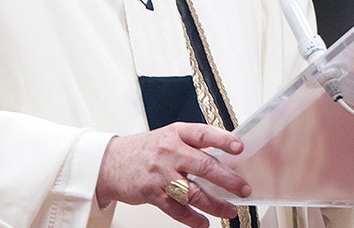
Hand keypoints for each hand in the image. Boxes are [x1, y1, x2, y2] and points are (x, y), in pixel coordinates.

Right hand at [95, 122, 251, 227]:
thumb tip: (223, 156)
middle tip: (243, 189)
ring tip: (229, 210)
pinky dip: (192, 218)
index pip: (203, 134)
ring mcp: (160, 173)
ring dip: (215, 204)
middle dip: (228, 180)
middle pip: (204, 166)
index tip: (239, 148)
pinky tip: (203, 222)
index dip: (223, 140)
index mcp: (176, 133)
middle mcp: (169, 151)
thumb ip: (193, 145)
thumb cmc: (144, 150)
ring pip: (193, 192)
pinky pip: (176, 209)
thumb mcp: (168, 138)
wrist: (110, 162)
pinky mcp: (152, 193)